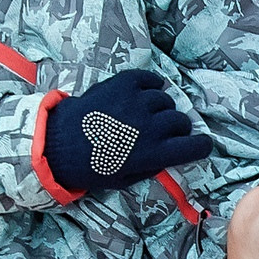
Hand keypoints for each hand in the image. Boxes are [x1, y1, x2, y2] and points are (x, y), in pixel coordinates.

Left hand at [42, 70, 211, 193]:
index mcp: (153, 153)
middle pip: (181, 121)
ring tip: (145, 113)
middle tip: (162, 131)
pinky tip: (144, 93)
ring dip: (160, 108)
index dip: (200, 146)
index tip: (197, 145)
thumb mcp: (126, 178)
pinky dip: (151, 86)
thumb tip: (169, 155)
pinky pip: (150, 79)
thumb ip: (152, 166)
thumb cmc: (91, 167)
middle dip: (176, 127)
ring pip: (166, 100)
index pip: (195, 146)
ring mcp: (138, 101)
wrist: (58, 142)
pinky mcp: (124, 83)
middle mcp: (150, 126)